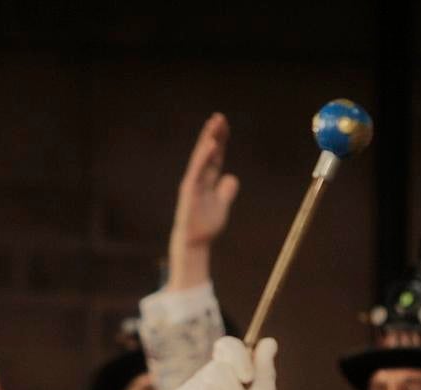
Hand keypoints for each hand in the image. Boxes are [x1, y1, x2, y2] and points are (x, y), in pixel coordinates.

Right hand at [168, 113, 239, 290]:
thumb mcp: (221, 205)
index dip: (220, 141)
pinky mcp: (189, 189)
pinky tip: (211, 144)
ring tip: (214, 125)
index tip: (224, 125)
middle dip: (213, 134)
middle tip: (219, 117)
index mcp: (207, 180)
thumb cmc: (205, 225)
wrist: (195, 241)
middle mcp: (198, 178)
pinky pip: (198, 169)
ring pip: (201, 157)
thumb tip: (231, 177)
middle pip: (207, 152)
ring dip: (208, 140)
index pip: (215, 156)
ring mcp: (193, 182)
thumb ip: (226, 191)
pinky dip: (204, 156)